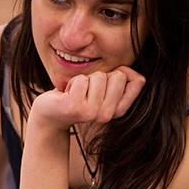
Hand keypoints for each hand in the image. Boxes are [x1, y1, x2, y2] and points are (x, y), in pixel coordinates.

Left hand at [29, 66, 145, 130]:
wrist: (50, 114)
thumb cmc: (78, 95)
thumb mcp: (104, 87)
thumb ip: (123, 80)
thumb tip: (137, 76)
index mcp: (118, 110)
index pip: (137, 81)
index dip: (121, 73)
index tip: (105, 84)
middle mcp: (107, 115)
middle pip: (118, 76)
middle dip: (100, 76)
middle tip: (87, 89)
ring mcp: (91, 113)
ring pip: (99, 76)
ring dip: (85, 79)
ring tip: (76, 92)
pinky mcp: (75, 108)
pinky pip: (82, 79)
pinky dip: (72, 81)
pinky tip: (67, 94)